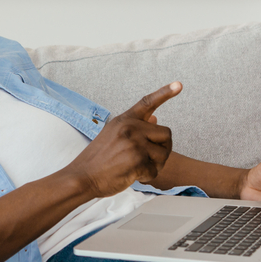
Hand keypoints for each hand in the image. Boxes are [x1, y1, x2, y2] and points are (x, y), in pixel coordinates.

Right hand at [64, 83, 181, 197]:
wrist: (82, 177)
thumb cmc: (97, 159)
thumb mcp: (113, 135)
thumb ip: (134, 127)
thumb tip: (156, 117)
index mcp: (124, 120)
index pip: (147, 102)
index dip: (165, 93)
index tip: (179, 85)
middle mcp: (131, 128)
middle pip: (166, 134)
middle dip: (163, 148)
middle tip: (150, 158)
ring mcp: (135, 143)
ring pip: (164, 153)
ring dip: (156, 165)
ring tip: (138, 168)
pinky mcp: (137, 160)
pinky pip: (156, 170)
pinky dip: (147, 176)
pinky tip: (133, 176)